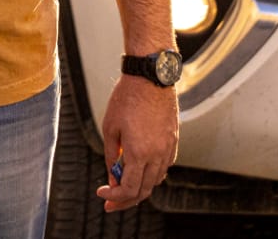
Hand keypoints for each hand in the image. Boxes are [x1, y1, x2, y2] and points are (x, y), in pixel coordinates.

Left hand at [95, 76, 179, 212]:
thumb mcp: (110, 128)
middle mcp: (157, 155)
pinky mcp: (174, 141)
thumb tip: (113, 177)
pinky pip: (163, 167)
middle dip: (125, 199)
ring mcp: (168, 149)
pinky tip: (139, 168)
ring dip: (139, 187)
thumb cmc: (127, 99)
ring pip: (155, 181)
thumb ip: (112, 156)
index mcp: (139, 153)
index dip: (114, 197)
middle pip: (143, 191)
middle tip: (110, 200)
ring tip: (122, 183)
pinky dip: (151, 174)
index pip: (129, 189)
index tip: (103, 193)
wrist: (150, 77)